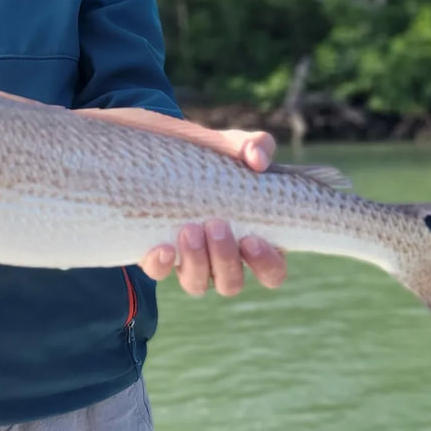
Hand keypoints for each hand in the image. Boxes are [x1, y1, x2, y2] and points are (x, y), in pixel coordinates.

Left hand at [138, 129, 286, 295]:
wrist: (165, 152)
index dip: (267, 264)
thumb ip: (255, 146)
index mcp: (252, 241)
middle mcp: (221, 259)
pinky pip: (158, 272)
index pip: (271, 271)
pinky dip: (160, 265)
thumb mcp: (235, 146)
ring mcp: (188, 260)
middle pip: (231, 283)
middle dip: (225, 258)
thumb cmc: (213, 158)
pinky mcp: (158, 254)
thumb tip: (258, 159)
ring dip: (196, 262)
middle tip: (216, 224)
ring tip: (189, 229)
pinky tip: (162, 246)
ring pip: (197, 284)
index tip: (253, 239)